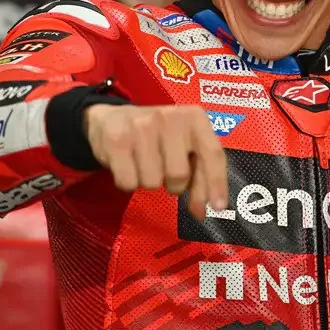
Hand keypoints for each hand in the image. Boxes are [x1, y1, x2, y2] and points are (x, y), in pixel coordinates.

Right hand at [84, 104, 227, 218]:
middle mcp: (170, 117)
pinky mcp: (117, 139)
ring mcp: (142, 126)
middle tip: (164, 172)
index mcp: (194, 118)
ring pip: (152, 182)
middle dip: (173, 185)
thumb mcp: (183, 149)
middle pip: (179, 175)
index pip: (212, 153)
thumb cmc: (156, 138)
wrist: (111, 120)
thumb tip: (202, 212)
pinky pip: (128, 182)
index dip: (217, 183)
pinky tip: (126, 165)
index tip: (218, 208)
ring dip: (148, 182)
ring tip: (143, 164)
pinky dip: (127, 183)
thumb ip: (198, 178)